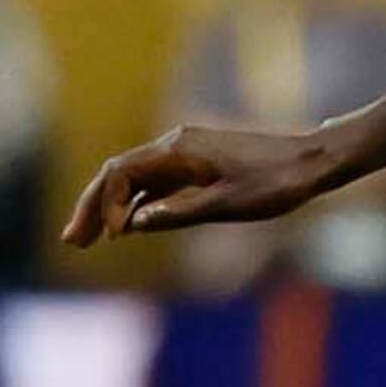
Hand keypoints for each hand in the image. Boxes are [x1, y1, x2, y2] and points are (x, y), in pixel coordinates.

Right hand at [60, 122, 338, 247]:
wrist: (314, 163)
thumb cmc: (276, 184)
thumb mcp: (228, 205)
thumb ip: (179, 213)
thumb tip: (132, 225)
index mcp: (178, 149)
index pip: (121, 172)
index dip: (107, 205)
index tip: (113, 237)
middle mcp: (176, 145)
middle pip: (118, 174)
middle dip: (93, 207)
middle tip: (71, 241)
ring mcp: (186, 153)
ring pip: (135, 179)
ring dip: (111, 208)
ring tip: (90, 240)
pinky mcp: (198, 164)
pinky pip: (156, 182)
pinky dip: (137, 203)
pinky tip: (128, 227)